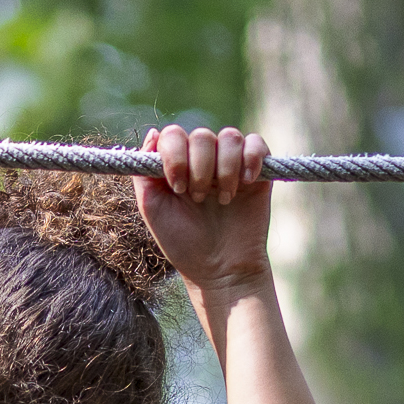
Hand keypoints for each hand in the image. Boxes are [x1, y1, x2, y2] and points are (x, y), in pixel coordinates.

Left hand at [136, 123, 276, 291]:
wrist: (221, 270)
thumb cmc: (184, 244)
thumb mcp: (153, 208)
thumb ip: (145, 172)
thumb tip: (153, 133)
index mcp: (178, 165)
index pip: (174, 135)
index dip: (175, 155)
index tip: (177, 187)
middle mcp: (204, 160)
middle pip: (202, 135)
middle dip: (200, 168)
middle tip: (199, 199)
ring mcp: (232, 164)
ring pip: (230, 137)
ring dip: (224, 168)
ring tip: (224, 199)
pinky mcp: (259, 171)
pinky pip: (257, 144)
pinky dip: (251, 158)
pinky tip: (246, 182)